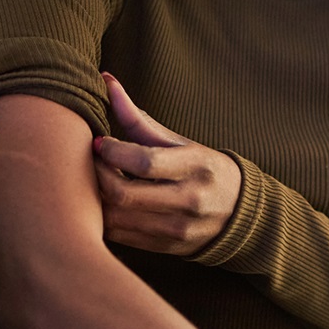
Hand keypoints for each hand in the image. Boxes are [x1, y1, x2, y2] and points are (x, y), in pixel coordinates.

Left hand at [93, 73, 241, 255]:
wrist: (238, 213)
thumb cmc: (200, 168)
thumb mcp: (178, 142)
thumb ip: (138, 118)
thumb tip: (106, 80)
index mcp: (196, 167)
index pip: (144, 162)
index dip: (112, 152)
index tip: (99, 142)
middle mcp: (189, 200)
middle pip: (125, 194)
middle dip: (98, 176)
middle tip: (90, 163)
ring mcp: (177, 229)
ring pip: (118, 219)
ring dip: (97, 198)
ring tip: (94, 181)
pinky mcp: (166, 248)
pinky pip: (121, 236)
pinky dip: (104, 218)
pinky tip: (103, 202)